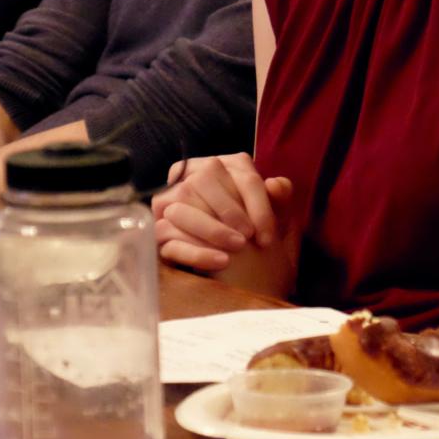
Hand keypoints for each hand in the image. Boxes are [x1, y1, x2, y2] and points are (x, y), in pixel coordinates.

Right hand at [152, 154, 292, 271]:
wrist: (242, 272)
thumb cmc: (257, 237)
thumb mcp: (276, 220)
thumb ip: (281, 200)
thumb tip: (276, 183)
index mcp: (223, 166)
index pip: (241, 175)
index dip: (258, 205)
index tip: (269, 235)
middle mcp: (191, 176)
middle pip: (204, 179)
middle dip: (231, 210)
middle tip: (248, 238)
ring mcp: (170, 203)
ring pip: (183, 205)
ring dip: (213, 229)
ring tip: (237, 249)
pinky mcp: (158, 231)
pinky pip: (168, 235)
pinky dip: (197, 251)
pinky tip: (221, 262)